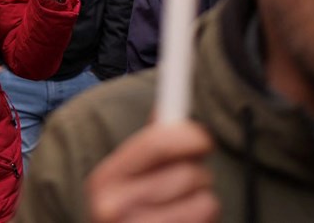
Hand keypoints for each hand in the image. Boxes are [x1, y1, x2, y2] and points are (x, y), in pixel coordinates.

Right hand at [87, 121, 217, 222]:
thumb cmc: (128, 213)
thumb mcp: (125, 180)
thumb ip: (148, 143)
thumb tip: (168, 103)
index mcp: (104, 180)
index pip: (156, 143)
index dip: (188, 135)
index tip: (202, 139)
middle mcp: (115, 209)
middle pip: (187, 174)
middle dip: (198, 174)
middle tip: (189, 182)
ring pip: (206, 202)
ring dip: (204, 201)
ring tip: (185, 208)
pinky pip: (209, 221)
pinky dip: (206, 221)